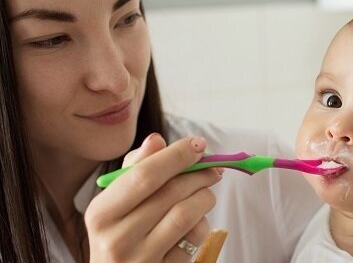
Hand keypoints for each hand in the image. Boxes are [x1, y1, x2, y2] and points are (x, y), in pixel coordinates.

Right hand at [85, 134, 221, 261]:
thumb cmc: (120, 233)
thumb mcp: (116, 204)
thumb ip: (136, 169)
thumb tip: (156, 140)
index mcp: (101, 213)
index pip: (144, 175)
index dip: (176, 156)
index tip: (198, 144)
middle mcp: (116, 239)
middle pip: (170, 193)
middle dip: (199, 174)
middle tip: (213, 168)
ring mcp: (141, 260)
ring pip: (187, 215)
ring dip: (205, 198)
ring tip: (205, 193)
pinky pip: (194, 240)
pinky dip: (202, 224)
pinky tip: (196, 221)